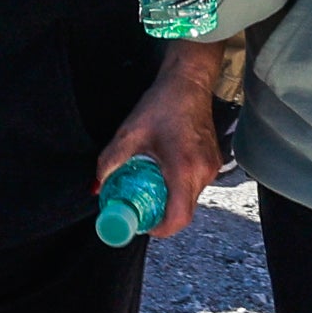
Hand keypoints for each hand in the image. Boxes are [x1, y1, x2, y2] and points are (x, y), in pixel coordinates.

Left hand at [95, 48, 224, 239]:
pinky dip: (179, 187)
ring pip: (190, 199)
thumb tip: (98, 187)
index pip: (178, 218)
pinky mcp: (213, 162)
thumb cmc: (162, 105)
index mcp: (183, 169)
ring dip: (171, 199)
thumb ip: (110, 163)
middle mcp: (202, 172)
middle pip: (183, 211)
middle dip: (161, 214)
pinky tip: (165, 172)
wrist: (189, 83)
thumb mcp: (129, 134)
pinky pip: (196, 186)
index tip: (144, 225)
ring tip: (151, 186)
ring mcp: (211, 167)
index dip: (160, 229)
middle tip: (141, 206)